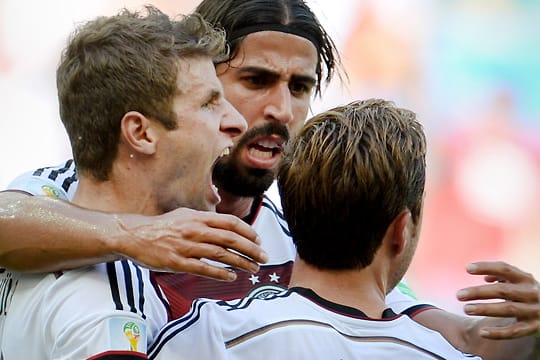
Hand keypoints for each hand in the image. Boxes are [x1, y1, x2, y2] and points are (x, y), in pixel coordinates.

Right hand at [114, 207, 267, 280]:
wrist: (135, 235)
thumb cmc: (163, 227)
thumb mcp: (185, 215)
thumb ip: (205, 219)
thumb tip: (228, 225)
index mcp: (198, 217)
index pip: (230, 223)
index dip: (248, 231)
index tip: (258, 240)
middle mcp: (195, 230)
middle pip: (231, 239)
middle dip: (252, 249)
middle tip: (264, 257)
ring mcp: (187, 247)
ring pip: (221, 255)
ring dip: (241, 262)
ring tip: (253, 268)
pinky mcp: (178, 263)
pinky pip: (204, 269)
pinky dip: (221, 273)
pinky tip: (232, 277)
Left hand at [457, 261, 539, 338]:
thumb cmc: (526, 294)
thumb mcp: (518, 282)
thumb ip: (502, 276)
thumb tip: (486, 278)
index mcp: (525, 278)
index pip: (505, 268)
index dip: (486, 267)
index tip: (467, 269)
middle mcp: (531, 293)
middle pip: (502, 290)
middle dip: (479, 292)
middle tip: (459, 295)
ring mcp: (534, 310)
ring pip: (507, 309)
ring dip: (485, 309)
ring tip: (466, 309)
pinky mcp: (534, 327)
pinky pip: (514, 331)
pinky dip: (498, 333)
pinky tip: (482, 333)